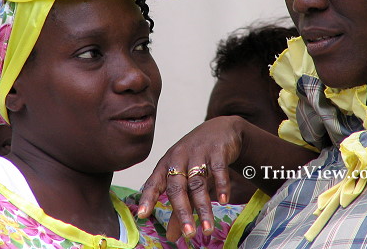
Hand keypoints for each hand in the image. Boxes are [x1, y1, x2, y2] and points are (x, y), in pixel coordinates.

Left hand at [138, 115, 317, 241]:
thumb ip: (178, 206)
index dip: (148, 198)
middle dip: (182, 211)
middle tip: (188, 234)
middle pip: (177, 186)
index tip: (143, 215)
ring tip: (208, 229)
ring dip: (203, 207)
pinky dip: (221, 185)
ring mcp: (198, 152)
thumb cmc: (196, 156)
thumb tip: (172, 236)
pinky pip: (218, 170)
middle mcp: (179, 157)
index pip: (155, 182)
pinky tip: (223, 201)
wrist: (221, 129)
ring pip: (198, 182)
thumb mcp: (185, 177)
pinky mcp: (217, 150)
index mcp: (166, 163)